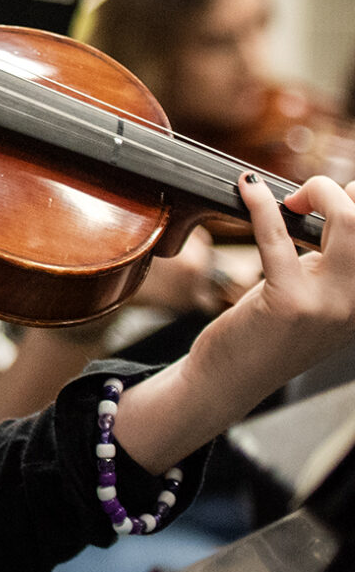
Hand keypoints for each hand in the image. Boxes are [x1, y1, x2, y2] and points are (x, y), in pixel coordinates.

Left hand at [114, 173, 354, 472]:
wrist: (229, 381)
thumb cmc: (263, 333)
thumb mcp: (310, 295)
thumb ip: (325, 261)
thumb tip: (325, 207)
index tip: (329, 196)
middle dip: (339, 193)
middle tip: (303, 198)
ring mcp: (329, 305)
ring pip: (349, 225)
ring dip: (319, 193)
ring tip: (289, 198)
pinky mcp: (289, 303)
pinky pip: (280, 240)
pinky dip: (262, 206)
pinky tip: (248, 190)